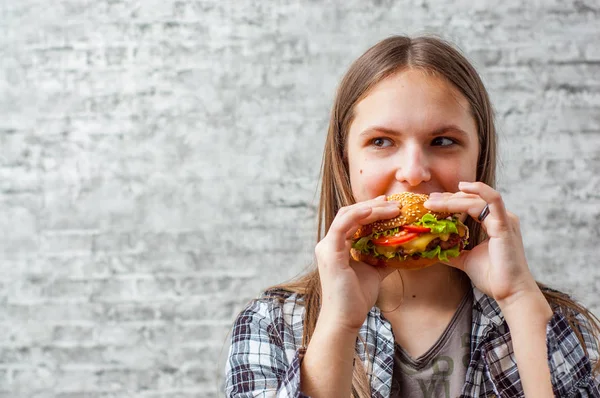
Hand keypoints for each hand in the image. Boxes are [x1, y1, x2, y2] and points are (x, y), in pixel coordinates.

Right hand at [315, 196, 399, 331]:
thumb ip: (382, 259)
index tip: (389, 205)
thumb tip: (402, 250)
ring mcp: (327, 247)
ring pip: (348, 216)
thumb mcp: (374, 273)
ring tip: (392, 207)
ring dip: (370, 209)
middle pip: (350, 213)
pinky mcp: (330, 253)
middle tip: (394, 202)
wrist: (345, 319)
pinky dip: (358, 215)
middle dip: (373, 205)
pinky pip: (343, 226)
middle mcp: (328, 244)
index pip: (352, 220)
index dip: (370, 210)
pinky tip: (374, 211)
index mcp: (337, 247)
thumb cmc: (356, 299)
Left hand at [424, 182, 539, 305]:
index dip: (450, 202)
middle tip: (428, 200)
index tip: (431, 203)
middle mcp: (501, 218)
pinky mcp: (505, 225)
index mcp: (495, 223)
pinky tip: (461, 188)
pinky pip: (492, 200)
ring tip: (433, 201)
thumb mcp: (467, 260)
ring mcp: (504, 220)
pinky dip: (478, 191)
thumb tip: (435, 248)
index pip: (470, 205)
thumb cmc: (493, 277)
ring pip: (476, 200)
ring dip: (452, 199)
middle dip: (448, 198)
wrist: (510, 293)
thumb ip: (454, 251)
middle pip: (471, 199)